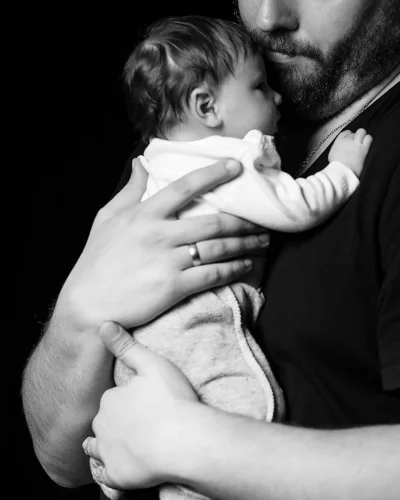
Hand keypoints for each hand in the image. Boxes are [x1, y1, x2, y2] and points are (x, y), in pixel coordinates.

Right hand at [59, 158, 269, 329]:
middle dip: (243, 220)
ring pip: (218, 248)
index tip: (236, 167)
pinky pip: (213, 275)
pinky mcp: (174, 287)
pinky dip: (234, 269)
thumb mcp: (107, 218)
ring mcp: (168, 261)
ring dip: (246, 244)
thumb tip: (140, 162)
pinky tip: (246, 265)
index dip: (214, 174)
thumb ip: (129, 190)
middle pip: (213, 222)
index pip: (185, 187)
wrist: (88, 304)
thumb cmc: (97, 260)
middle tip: (262, 220)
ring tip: (262, 241)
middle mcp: (160, 235)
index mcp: (144, 214)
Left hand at [82, 322, 200, 489]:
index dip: (125, 403)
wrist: (184, 441)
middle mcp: (101, 425)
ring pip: (97, 449)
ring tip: (123, 448)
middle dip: (114, 424)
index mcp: (110, 399)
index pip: (112, 400)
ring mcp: (107, 452)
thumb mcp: (152, 365)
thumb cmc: (173, 401)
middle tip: (137, 428)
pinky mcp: (115, 476)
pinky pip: (105, 476)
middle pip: (103, 423)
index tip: (140, 407)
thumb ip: (126, 346)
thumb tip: (103, 324)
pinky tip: (121, 472)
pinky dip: (110, 474)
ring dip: (105, 448)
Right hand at [328, 128, 372, 176]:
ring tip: (362, 142)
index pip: (346, 133)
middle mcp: (347, 140)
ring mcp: (356, 143)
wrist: (341, 172)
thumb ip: (337, 148)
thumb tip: (341, 148)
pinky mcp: (363, 148)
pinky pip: (369, 138)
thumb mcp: (332, 155)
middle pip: (354, 132)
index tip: (350, 139)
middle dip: (355, 136)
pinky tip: (367, 145)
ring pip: (361, 131)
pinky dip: (368, 139)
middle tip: (356, 143)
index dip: (349, 135)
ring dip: (362, 136)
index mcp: (338, 141)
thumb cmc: (336, 167)